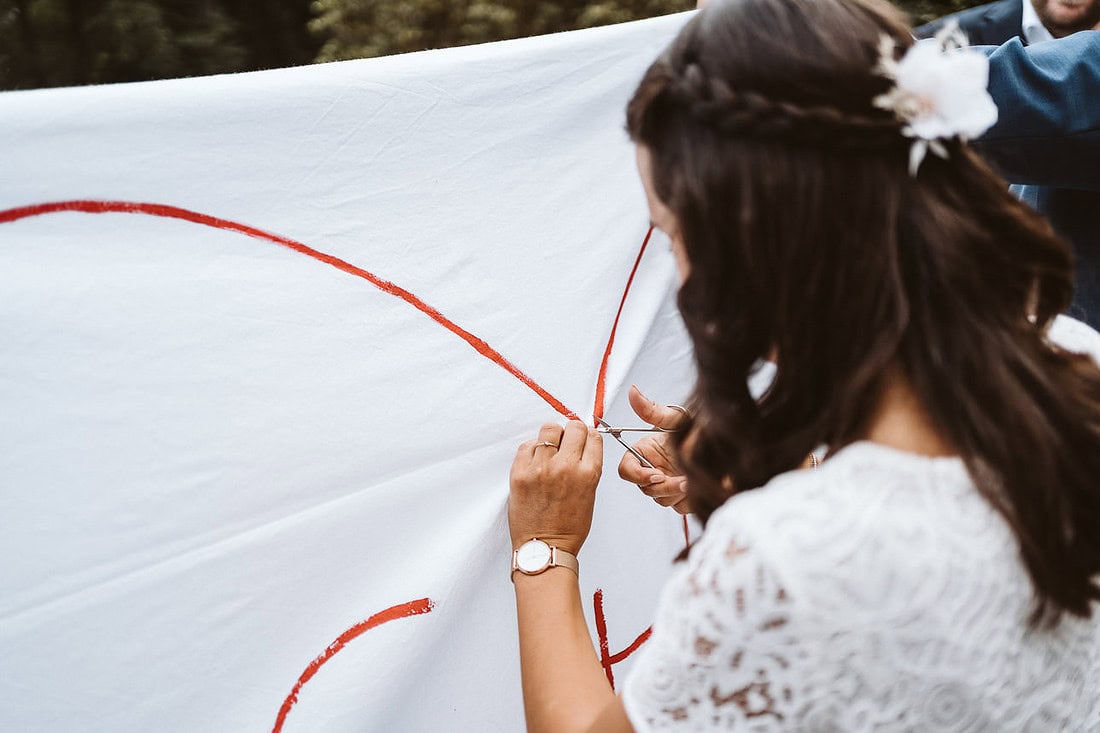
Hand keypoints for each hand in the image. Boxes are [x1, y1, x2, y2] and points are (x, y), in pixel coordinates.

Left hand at [509, 420, 602, 554]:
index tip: (582, 439)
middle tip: (565, 442)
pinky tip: (535, 463)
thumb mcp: (590, 495)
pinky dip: (532, 450)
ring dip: (551, 437)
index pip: (592, 435)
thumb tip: (581, 444)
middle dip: (571, 432)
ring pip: (548, 429)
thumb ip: (587, 467)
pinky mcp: (520, 472)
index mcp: (588, 474)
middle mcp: (566, 467)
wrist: (544, 548)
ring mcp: (541, 468)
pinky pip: (527, 445)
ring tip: (548, 451)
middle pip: (573, 427)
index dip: (587, 436)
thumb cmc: (568, 527)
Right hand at [617, 385, 691, 513]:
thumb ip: (653, 409)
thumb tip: (633, 391)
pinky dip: (689, 499)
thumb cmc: (698, 428)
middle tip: (683, 480)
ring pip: (662, 500)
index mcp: (644, 452)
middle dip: (665, 486)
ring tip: (694, 478)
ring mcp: (665, 486)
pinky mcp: (681, 498)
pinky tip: (700, 485)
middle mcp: (651, 470)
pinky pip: (679, 506)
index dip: (638, 475)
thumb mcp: (676, 418)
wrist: (723, 444)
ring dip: (678, 492)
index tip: (657, 474)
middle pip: (646, 489)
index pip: (626, 470)